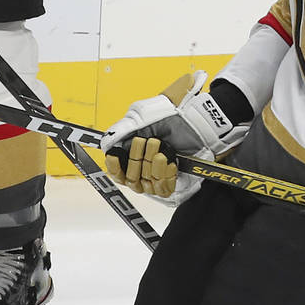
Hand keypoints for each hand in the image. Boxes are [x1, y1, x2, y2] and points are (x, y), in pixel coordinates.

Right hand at [100, 71, 242, 198]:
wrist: (199, 119)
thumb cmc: (174, 113)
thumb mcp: (142, 115)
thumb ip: (121, 130)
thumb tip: (105, 145)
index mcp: (134, 150)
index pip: (117, 171)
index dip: (114, 166)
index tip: (116, 156)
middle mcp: (145, 166)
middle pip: (129, 180)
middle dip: (137, 160)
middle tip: (150, 141)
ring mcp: (160, 175)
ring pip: (146, 186)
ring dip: (153, 166)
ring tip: (164, 150)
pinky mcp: (176, 182)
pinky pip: (163, 190)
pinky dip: (165, 176)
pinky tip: (172, 162)